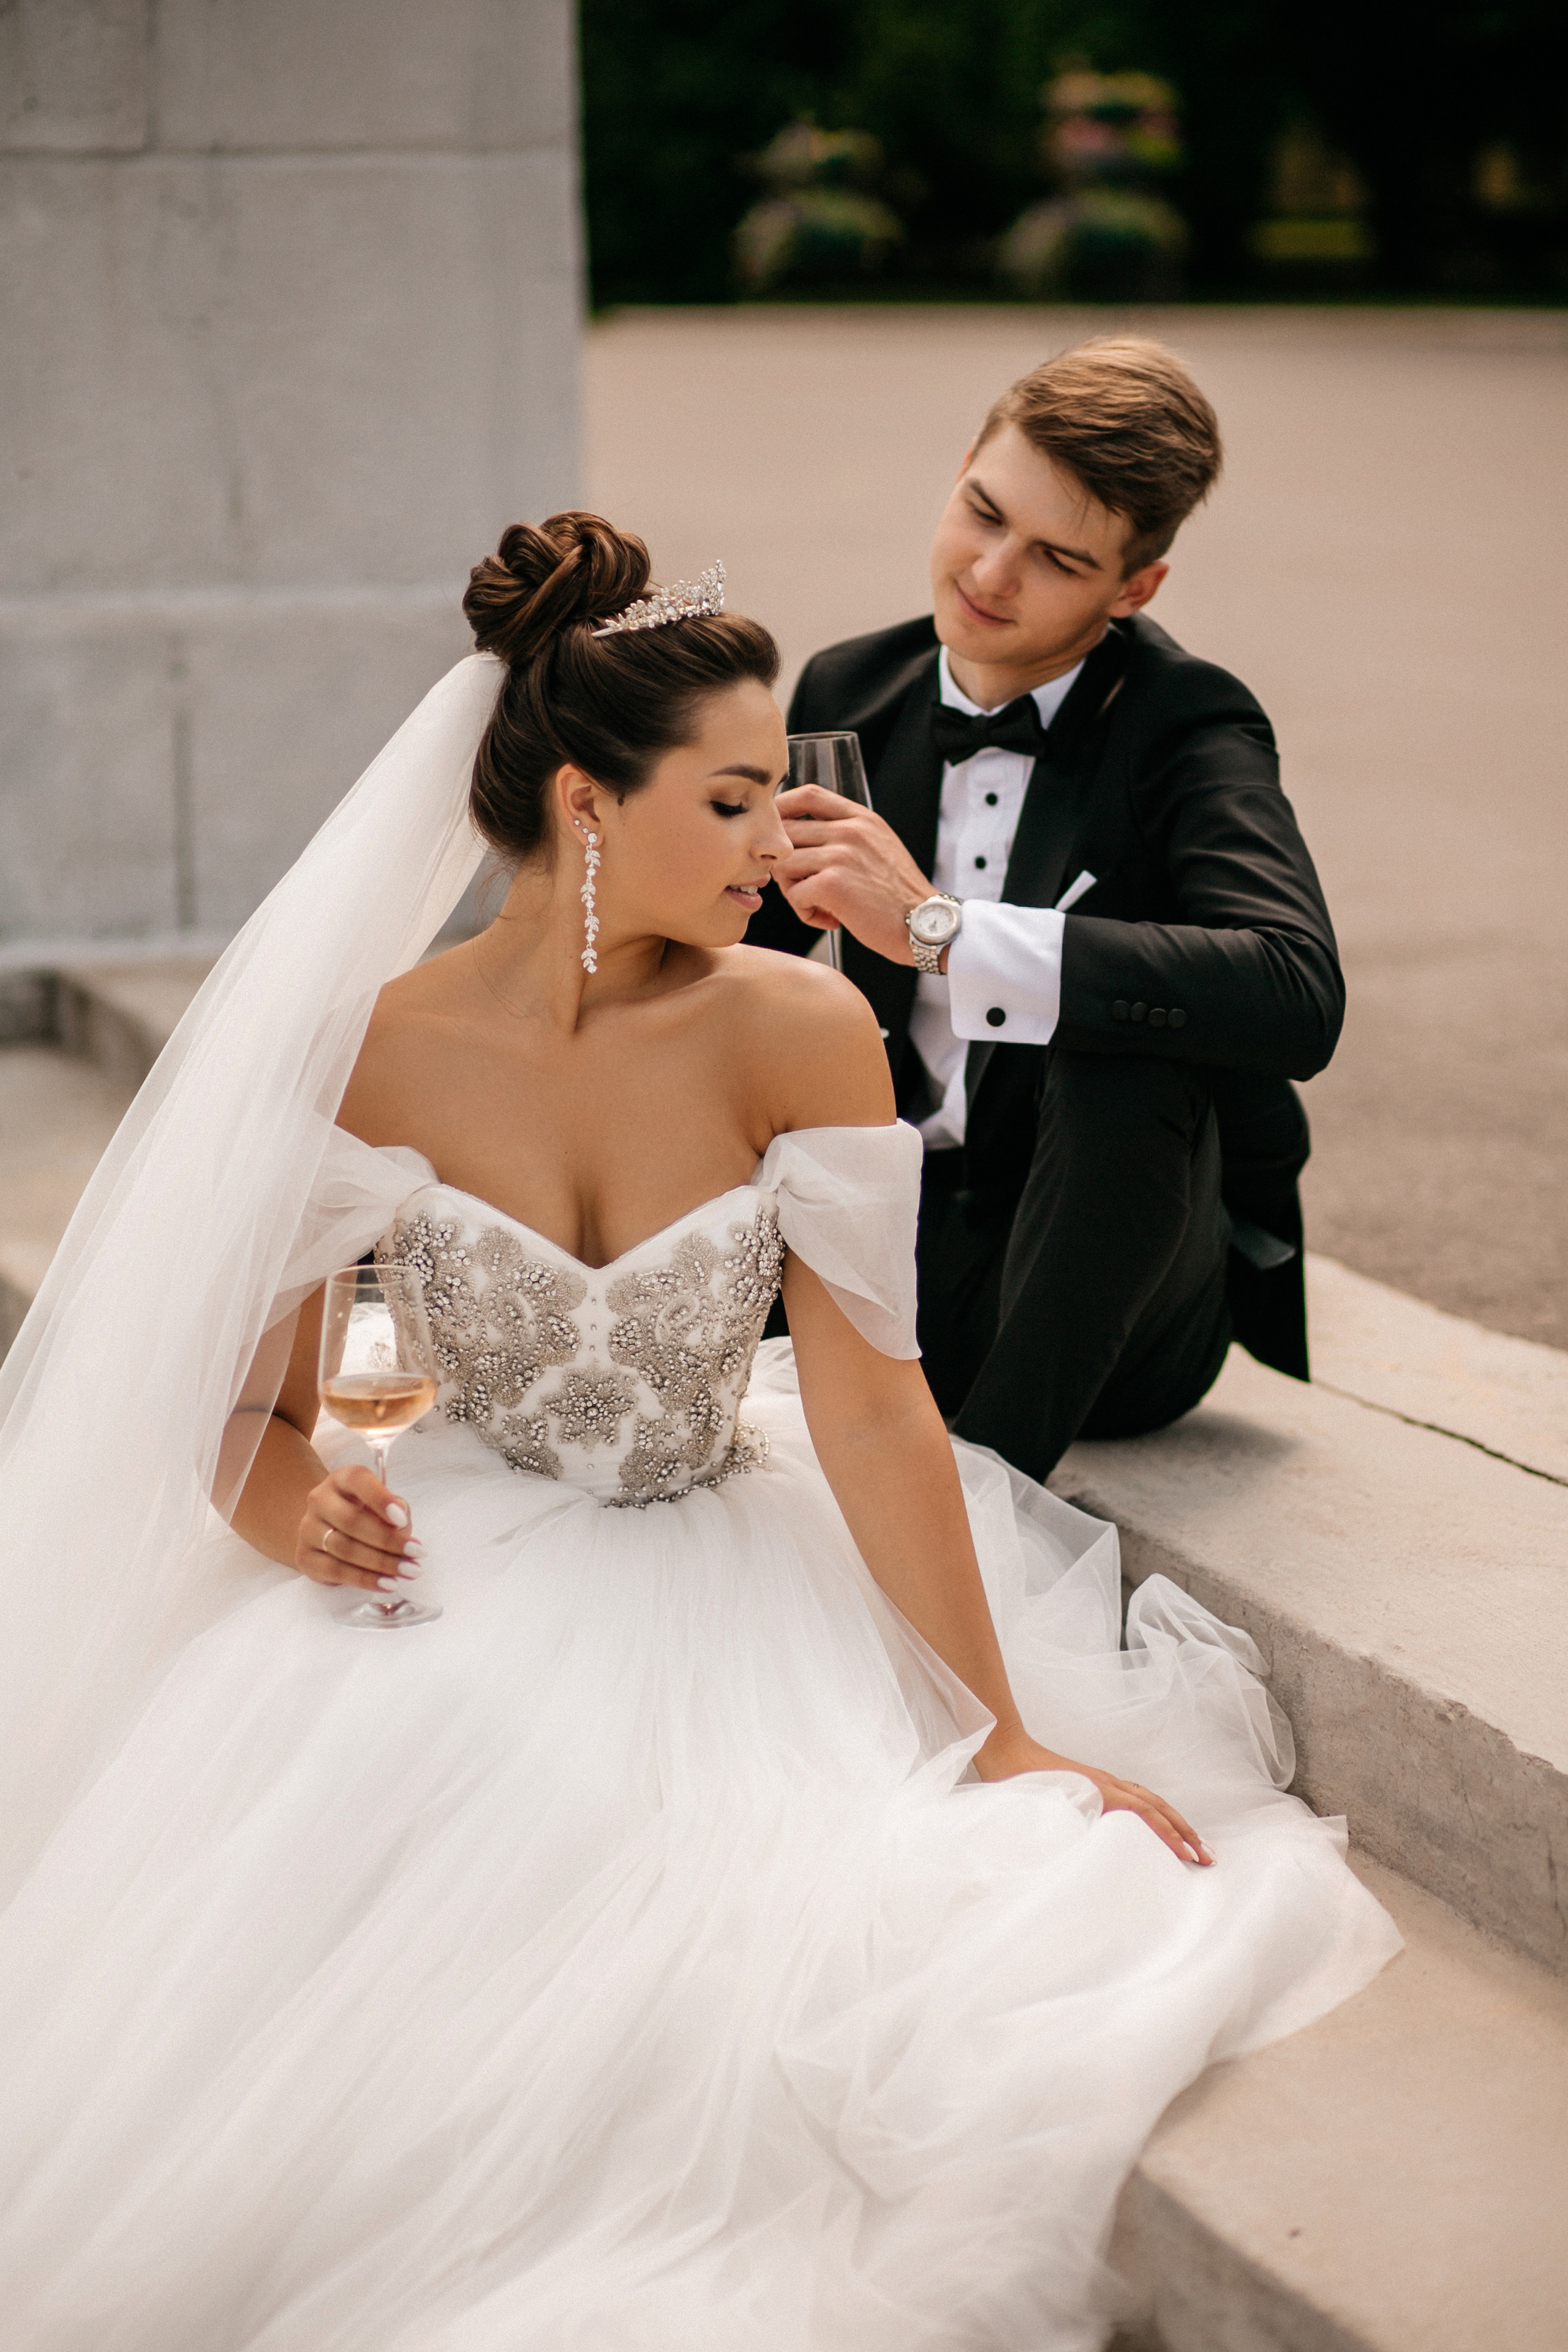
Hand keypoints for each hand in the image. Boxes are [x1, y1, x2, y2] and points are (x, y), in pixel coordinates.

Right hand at [296, 1464, 423, 1594]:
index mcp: (342, 1479)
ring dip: (381, 1563)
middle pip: (351, 1521)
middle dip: (388, 1540)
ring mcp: (308, 1528)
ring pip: (344, 1548)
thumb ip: (397, 1510)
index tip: (402, 1520)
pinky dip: (364, 1579)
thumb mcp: (384, 1504)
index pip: (358, 1480)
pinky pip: (335, 1571)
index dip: (380, 1500)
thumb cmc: (366, 1513)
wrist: (328, 1528)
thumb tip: (401, 1529)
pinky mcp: (304, 1556)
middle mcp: (320, 1499)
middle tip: (416, 1553)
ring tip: (408, 1570)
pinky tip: (386, 1583)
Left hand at [772, 785, 934, 964]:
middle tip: (803, 888)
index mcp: (861, 819)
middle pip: (787, 834)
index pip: (809, 795)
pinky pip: (795, 895)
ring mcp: (841, 855)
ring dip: (793, 891)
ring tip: (818, 906)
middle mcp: (850, 831)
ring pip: (785, 866)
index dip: (782, 808)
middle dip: (785, 864)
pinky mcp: (833, 884)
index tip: (775, 829)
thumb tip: (802, 838)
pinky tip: (829, 920)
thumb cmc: (899, 896)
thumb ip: (847, 835)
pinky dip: (805, 913)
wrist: (926, 924)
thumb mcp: (880, 847)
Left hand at [974, 1723, 1213, 1865]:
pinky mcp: (1097, 1780)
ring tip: (1193, 1842)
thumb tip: (1084, 1854)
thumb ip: (1068, 1826)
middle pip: (1157, 1806)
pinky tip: (1159, 1820)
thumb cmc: (1020, 1781)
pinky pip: (1137, 1795)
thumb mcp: (1044, 1807)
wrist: (1007, 1749)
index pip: (1145, 1815)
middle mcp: (1108, 1783)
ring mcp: (1105, 1780)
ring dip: (1175, 1820)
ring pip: (1150, 1799)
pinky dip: (1156, 1809)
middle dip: (1185, 1832)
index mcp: (1100, 1790)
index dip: (1169, 1837)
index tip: (1189, 1857)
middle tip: (1207, 1856)